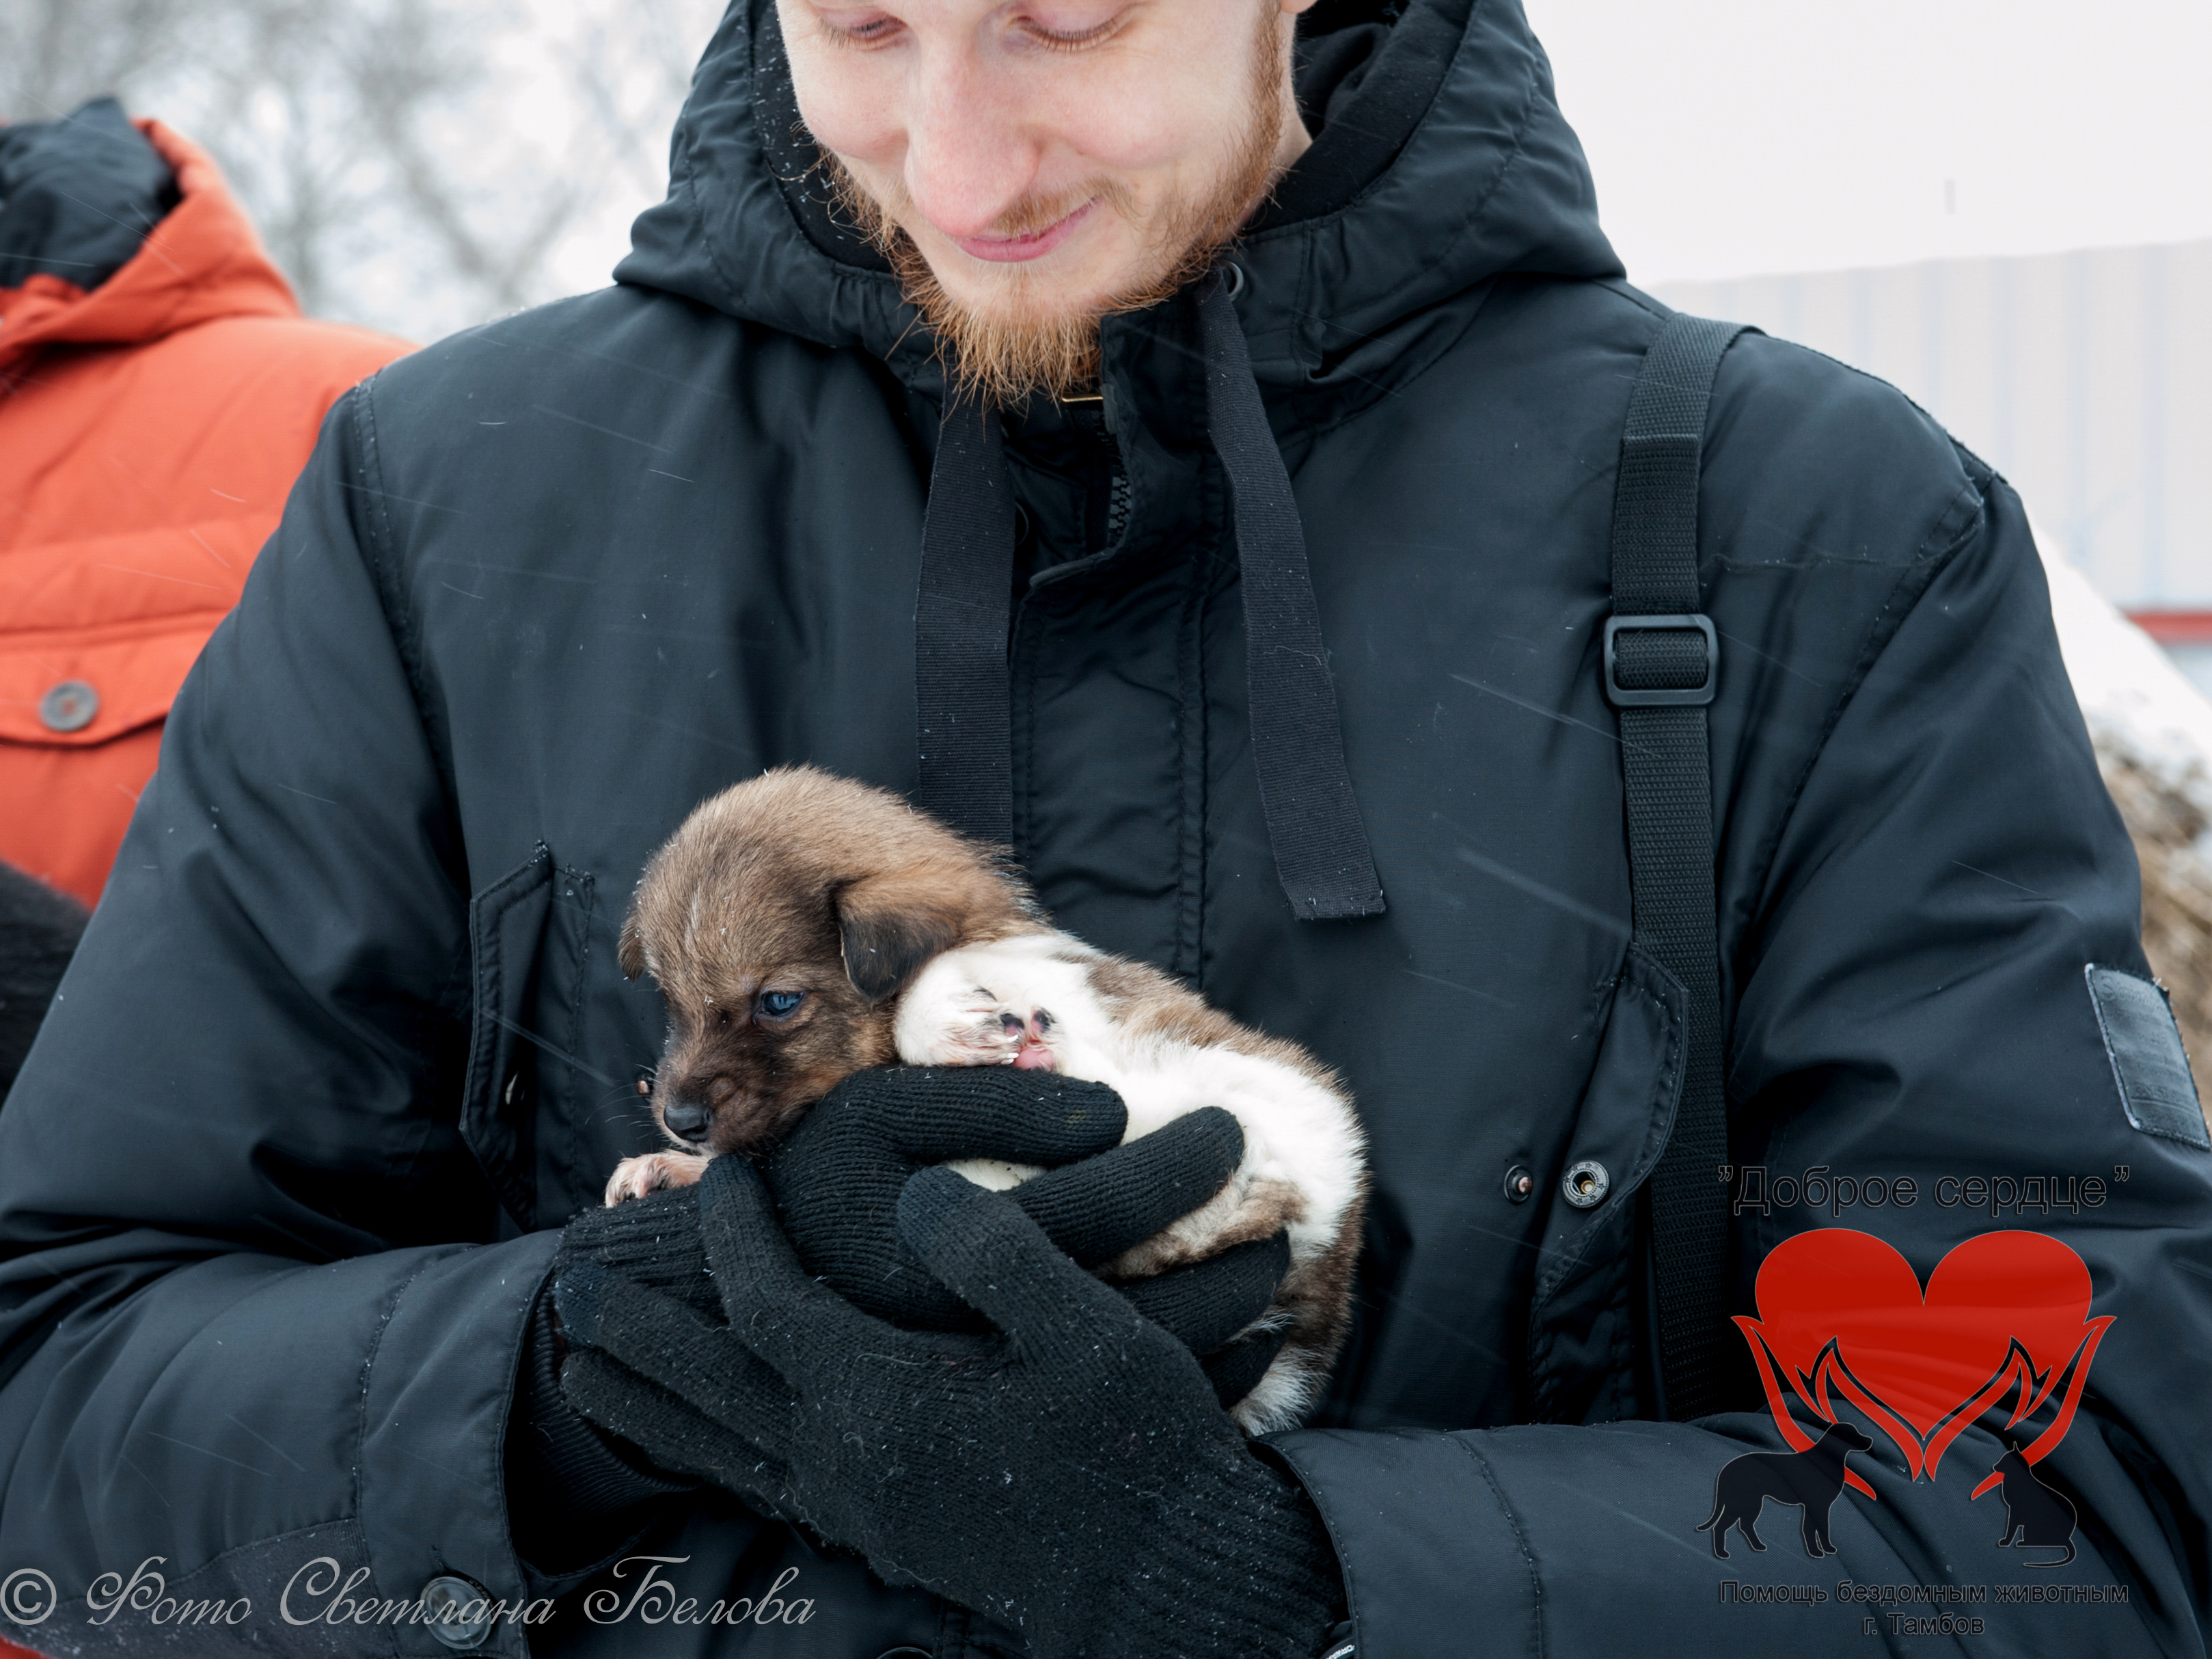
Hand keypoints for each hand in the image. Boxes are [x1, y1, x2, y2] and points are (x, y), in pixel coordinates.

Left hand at [555, 1156, 1342, 1658]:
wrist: (1163, 1575)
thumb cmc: (1131, 1443)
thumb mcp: (1083, 1329)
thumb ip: (992, 1253)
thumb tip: (917, 1196)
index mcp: (881, 1397)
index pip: (766, 1301)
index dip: (736, 1233)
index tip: (729, 1174)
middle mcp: (845, 1456)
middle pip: (705, 1385)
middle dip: (638, 1331)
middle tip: (573, 1287)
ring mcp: (856, 1505)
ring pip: (717, 1447)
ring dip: (648, 1403)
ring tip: (584, 1373)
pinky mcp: (879, 1534)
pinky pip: (758, 1485)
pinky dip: (706, 1454)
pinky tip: (704, 1444)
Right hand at [760, 1066, 1291, 1400]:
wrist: (736, 1297)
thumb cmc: (816, 1182)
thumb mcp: (883, 1117)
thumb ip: (991, 1105)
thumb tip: (1113, 1115)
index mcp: (945, 1258)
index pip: (1097, 1208)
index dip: (1176, 1168)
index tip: (1232, 1130)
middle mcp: (973, 1342)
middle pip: (1138, 1306)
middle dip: (1228, 1261)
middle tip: (1287, 1220)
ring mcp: (987, 1397)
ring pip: (1141, 1373)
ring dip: (1226, 1324)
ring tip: (1273, 1272)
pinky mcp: (1001, 1422)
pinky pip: (1121, 1414)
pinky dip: (1199, 1385)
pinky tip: (1243, 1352)